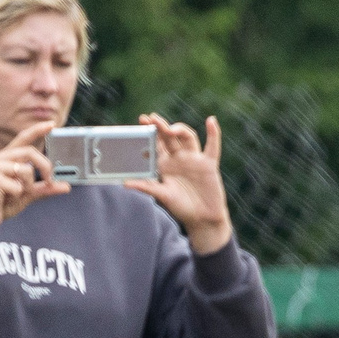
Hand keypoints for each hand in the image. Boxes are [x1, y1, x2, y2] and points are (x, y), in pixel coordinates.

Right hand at [0, 119, 66, 238]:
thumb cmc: (4, 203)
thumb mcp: (28, 194)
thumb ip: (45, 188)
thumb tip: (66, 186)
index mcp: (8, 157)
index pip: (24, 138)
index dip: (38, 130)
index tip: (52, 124)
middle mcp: (0, 158)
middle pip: (30, 152)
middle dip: (44, 167)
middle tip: (49, 180)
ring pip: (25, 170)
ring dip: (28, 185)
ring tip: (17, 194)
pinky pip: (18, 185)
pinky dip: (18, 195)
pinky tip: (7, 198)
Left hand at [127, 113, 232, 253]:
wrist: (202, 219)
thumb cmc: (181, 207)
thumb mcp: (162, 196)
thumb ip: (146, 187)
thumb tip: (124, 183)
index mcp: (165, 164)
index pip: (156, 143)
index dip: (150, 132)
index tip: (142, 121)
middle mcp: (179, 158)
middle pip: (170, 137)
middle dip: (161, 126)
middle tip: (151, 118)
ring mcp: (194, 159)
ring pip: (187, 137)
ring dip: (180, 129)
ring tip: (171, 129)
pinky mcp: (209, 164)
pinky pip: (212, 146)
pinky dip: (214, 133)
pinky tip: (211, 121)